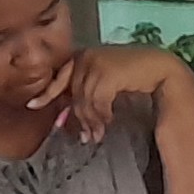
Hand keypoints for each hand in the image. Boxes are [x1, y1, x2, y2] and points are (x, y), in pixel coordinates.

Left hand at [31, 41, 187, 143]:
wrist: (160, 67)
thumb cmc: (133, 74)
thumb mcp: (105, 81)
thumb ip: (86, 92)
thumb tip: (64, 118)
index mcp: (81, 56)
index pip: (59, 77)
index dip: (47, 93)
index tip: (33, 106)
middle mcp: (85, 57)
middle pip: (74, 95)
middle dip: (80, 119)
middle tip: (86, 138)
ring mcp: (96, 63)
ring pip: (85, 101)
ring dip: (93, 122)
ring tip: (98, 135)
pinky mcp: (108, 72)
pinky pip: (98, 101)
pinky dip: (103, 115)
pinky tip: (109, 122)